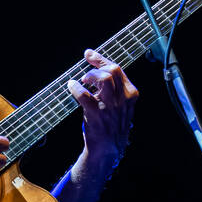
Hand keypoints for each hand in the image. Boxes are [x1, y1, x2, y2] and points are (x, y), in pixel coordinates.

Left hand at [68, 49, 138, 170]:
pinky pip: (84, 95)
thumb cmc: (112, 124)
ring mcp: (110, 106)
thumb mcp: (121, 104)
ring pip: (103, 78)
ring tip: (84, 80)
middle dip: (97, 62)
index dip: (102, 59)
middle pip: (112, 70)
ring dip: (90, 75)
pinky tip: (72, 86)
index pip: (118, 69)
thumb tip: (98, 70)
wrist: (109, 147)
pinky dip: (75, 88)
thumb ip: (114, 88)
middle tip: (86, 64)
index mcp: (130, 94)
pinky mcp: (96, 113)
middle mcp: (122, 98)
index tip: (90, 54)